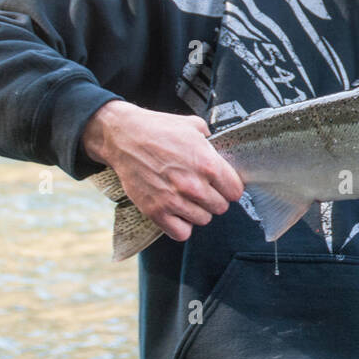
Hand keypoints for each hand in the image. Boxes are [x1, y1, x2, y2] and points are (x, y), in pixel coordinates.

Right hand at [82, 100, 244, 241]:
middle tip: (202, 189)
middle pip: (221, 207)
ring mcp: (174, 200)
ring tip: (187, 198)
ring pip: (203, 220)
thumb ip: (212, 142)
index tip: (222, 185)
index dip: (230, 187)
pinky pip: (181, 233)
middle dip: (214, 198)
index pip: (235, 191)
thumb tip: (221, 151)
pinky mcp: (156, 211)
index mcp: (208, 164)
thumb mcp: (194, 126)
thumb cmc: (158, 130)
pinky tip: (177, 212)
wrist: (123, 137)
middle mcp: (194, 186)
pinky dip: (181, 225)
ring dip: (198, 211)